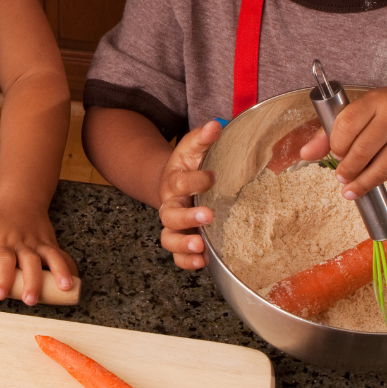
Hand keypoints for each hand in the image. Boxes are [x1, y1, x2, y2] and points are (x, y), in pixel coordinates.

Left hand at [0, 195, 75, 305]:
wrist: (21, 198)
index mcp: (4, 242)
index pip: (3, 260)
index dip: (2, 277)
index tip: (0, 293)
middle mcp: (24, 244)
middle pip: (29, 262)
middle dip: (32, 281)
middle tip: (30, 299)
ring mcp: (40, 244)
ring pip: (51, 257)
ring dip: (59, 271)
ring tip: (64, 287)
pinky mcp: (51, 243)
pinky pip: (62, 255)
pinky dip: (70, 267)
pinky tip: (74, 280)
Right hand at [156, 121, 222, 270]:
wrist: (175, 185)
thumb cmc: (188, 167)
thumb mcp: (193, 150)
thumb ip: (203, 138)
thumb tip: (217, 125)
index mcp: (174, 182)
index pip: (181, 182)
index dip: (195, 180)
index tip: (212, 177)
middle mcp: (170, 205)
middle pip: (171, 215)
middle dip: (188, 217)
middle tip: (208, 216)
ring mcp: (174, 226)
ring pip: (169, 238)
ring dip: (183, 244)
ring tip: (199, 246)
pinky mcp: (181, 240)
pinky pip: (177, 257)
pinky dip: (186, 262)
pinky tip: (202, 262)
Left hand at [296, 87, 386, 199]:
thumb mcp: (362, 112)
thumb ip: (331, 132)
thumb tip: (304, 153)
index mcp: (374, 100)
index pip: (347, 124)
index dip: (336, 145)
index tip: (335, 154)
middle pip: (363, 150)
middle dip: (347, 170)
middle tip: (341, 177)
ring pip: (381, 168)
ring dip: (362, 183)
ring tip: (351, 189)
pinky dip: (384, 179)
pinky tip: (378, 176)